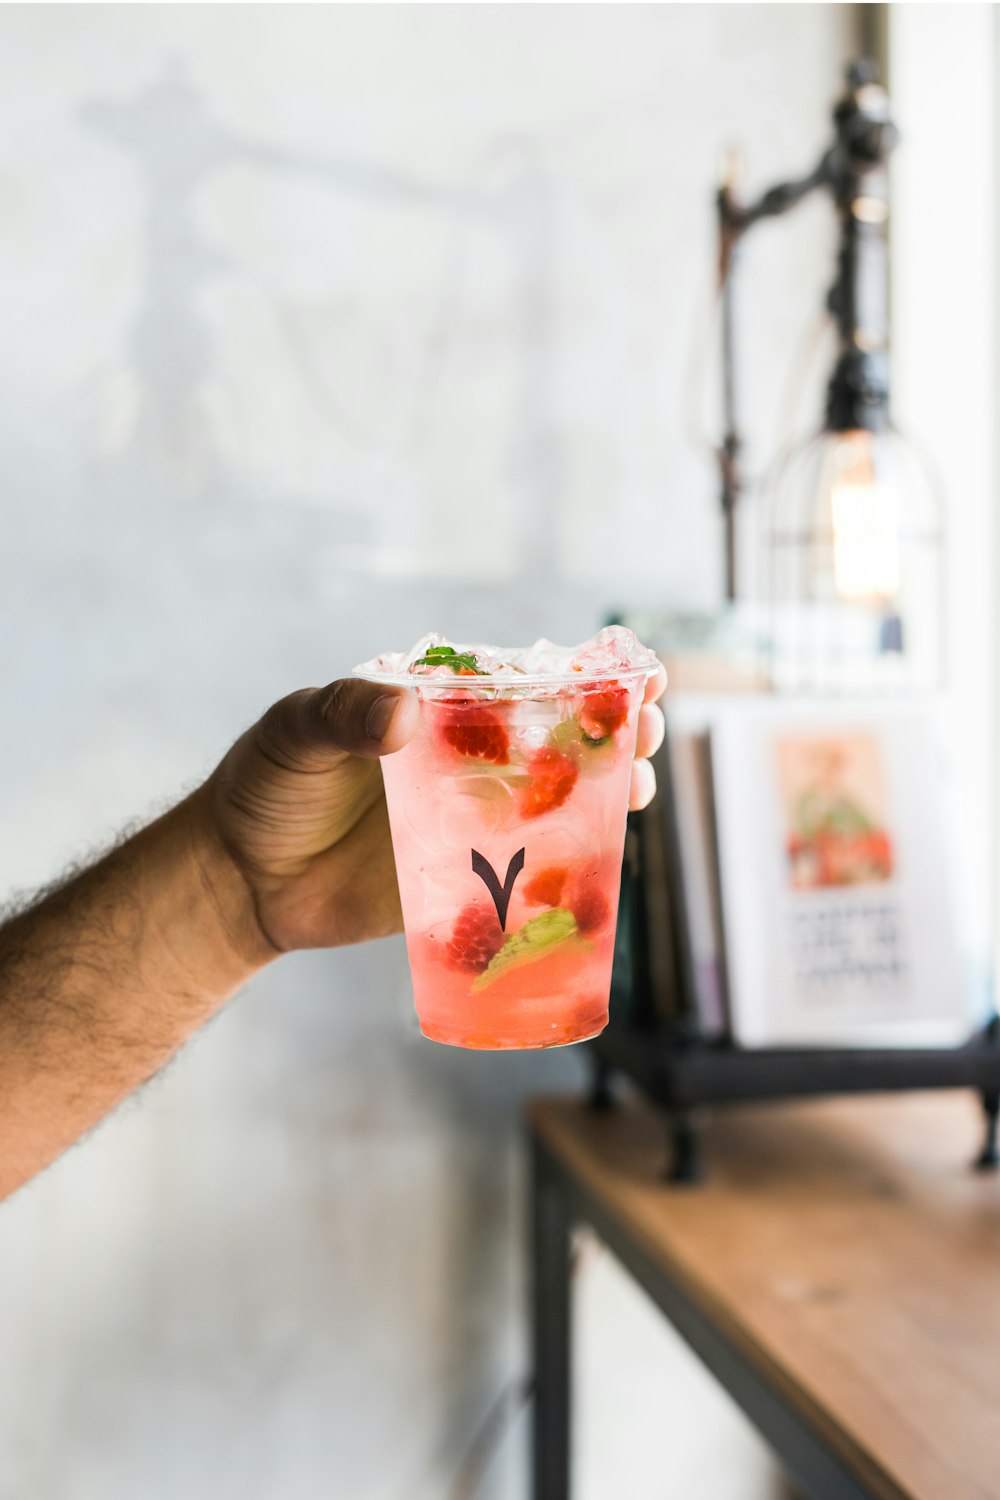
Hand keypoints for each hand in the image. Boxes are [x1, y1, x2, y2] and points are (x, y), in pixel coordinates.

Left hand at [201, 666, 666, 956]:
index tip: (634, 668)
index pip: (526, 678)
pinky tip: (606, 862)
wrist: (240, 877)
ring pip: (562, 800)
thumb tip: (405, 713)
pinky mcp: (469, 879)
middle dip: (617, 727)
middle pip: (563, 736)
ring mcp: (474, 818)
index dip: (588, 672)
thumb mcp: (296, 731)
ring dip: (610, 790)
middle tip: (646, 727)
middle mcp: (470, 757)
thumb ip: (344, 713)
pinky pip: (532, 873)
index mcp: (440, 705)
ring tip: (637, 786)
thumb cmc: (267, 785)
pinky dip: (574, 868)